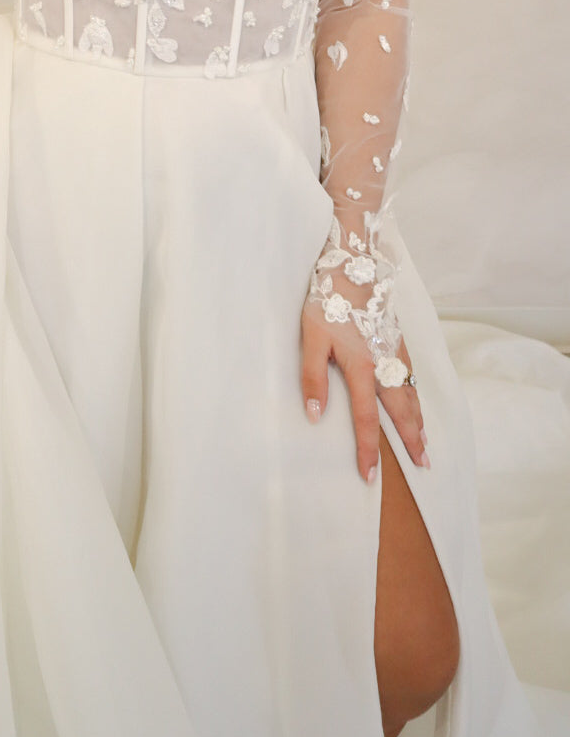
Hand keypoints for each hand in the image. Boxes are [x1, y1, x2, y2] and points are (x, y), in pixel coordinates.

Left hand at [300, 295, 428, 483]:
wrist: (354, 262)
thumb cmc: (329, 299)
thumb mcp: (311, 337)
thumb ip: (313, 376)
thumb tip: (316, 414)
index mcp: (362, 367)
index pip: (365, 418)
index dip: (367, 449)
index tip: (370, 475)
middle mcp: (384, 363)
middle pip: (401, 410)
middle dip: (411, 440)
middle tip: (423, 465)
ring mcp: (395, 350)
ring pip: (410, 393)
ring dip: (418, 420)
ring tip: (424, 441)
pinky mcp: (397, 338)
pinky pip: (412, 376)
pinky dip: (417, 396)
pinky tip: (416, 400)